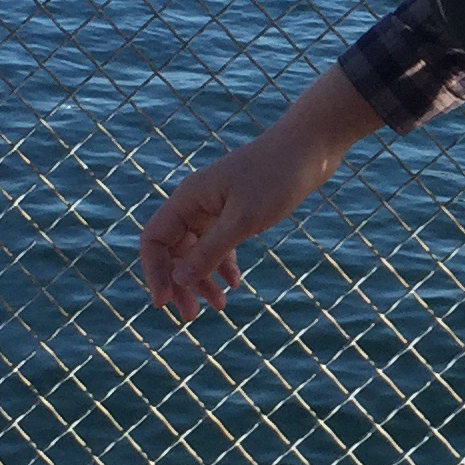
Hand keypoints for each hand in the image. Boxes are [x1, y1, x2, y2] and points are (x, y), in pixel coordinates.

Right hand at [139, 65, 382, 323]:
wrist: (310, 148)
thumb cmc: (276, 177)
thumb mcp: (243, 220)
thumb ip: (210, 251)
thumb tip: (178, 281)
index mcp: (188, 199)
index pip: (154, 240)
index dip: (155, 273)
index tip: (165, 303)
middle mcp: (196, 203)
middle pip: (173, 249)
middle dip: (180, 283)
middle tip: (191, 317)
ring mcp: (216, 206)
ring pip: (198, 249)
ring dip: (203, 279)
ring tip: (219, 307)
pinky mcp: (237, 210)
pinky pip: (220, 243)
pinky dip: (224, 264)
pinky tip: (235, 284)